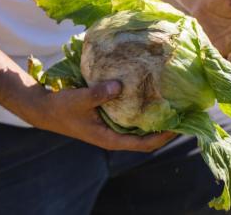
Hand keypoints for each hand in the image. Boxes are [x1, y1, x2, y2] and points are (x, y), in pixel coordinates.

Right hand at [22, 80, 175, 151]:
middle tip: (186, 111)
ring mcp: (112, 126)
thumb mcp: (79, 99)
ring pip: (141, 126)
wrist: (44, 109)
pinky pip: (132, 114)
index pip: (144, 144)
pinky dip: (143, 107)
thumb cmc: (61, 107)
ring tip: (175, 102)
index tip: (181, 126)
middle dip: (167, 127)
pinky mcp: (109, 116)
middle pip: (148, 137)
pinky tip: (152, 93)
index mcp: (110, 139)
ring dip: (157, 117)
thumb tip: (119, 85)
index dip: (164, 137)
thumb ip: (98, 93)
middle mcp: (115, 135)